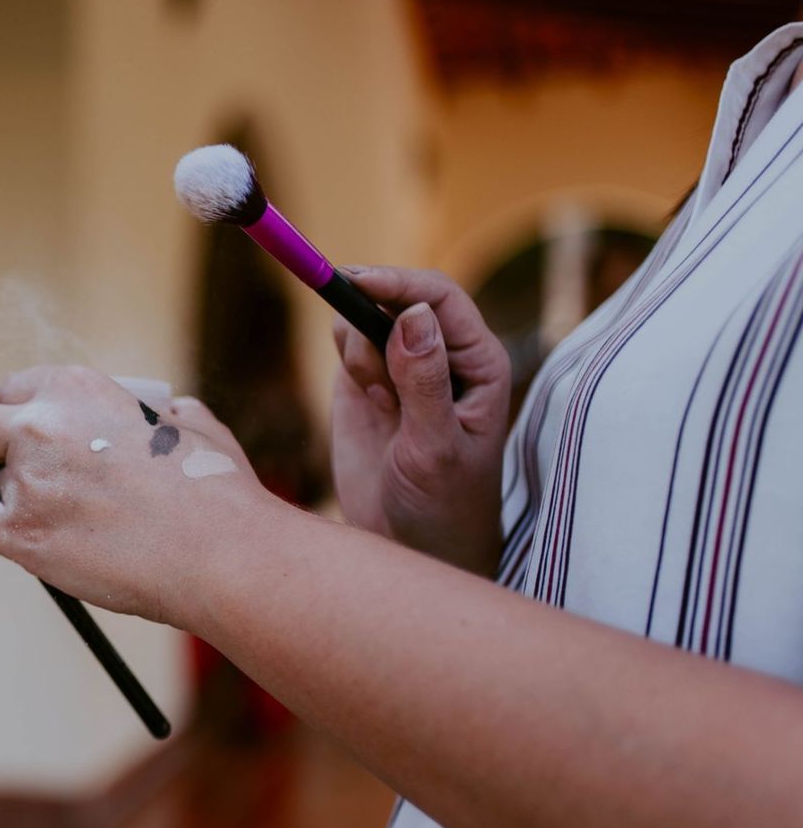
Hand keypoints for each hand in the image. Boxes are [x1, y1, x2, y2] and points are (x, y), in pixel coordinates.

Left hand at [0, 366, 274, 627]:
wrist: (222, 553)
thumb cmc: (215, 492)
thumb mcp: (187, 422)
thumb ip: (154, 411)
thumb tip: (160, 409)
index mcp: (78, 388)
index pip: (12, 390)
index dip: (17, 416)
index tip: (25, 437)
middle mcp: (41, 425)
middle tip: (11, 474)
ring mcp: (27, 480)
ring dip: (9, 501)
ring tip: (63, 525)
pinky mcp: (20, 533)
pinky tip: (22, 541)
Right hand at [330, 266, 512, 575]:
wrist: (412, 546)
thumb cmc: (443, 506)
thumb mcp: (434, 450)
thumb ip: (424, 383)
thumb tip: (413, 316)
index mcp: (478, 364)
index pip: (439, 299)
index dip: (398, 284)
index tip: (354, 281)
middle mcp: (443, 356)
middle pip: (401, 299)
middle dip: (372, 316)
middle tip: (366, 367)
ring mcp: (403, 367)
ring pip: (369, 319)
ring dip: (361, 351)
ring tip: (380, 403)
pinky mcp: (368, 384)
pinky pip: (350, 344)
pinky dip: (347, 360)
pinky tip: (367, 402)